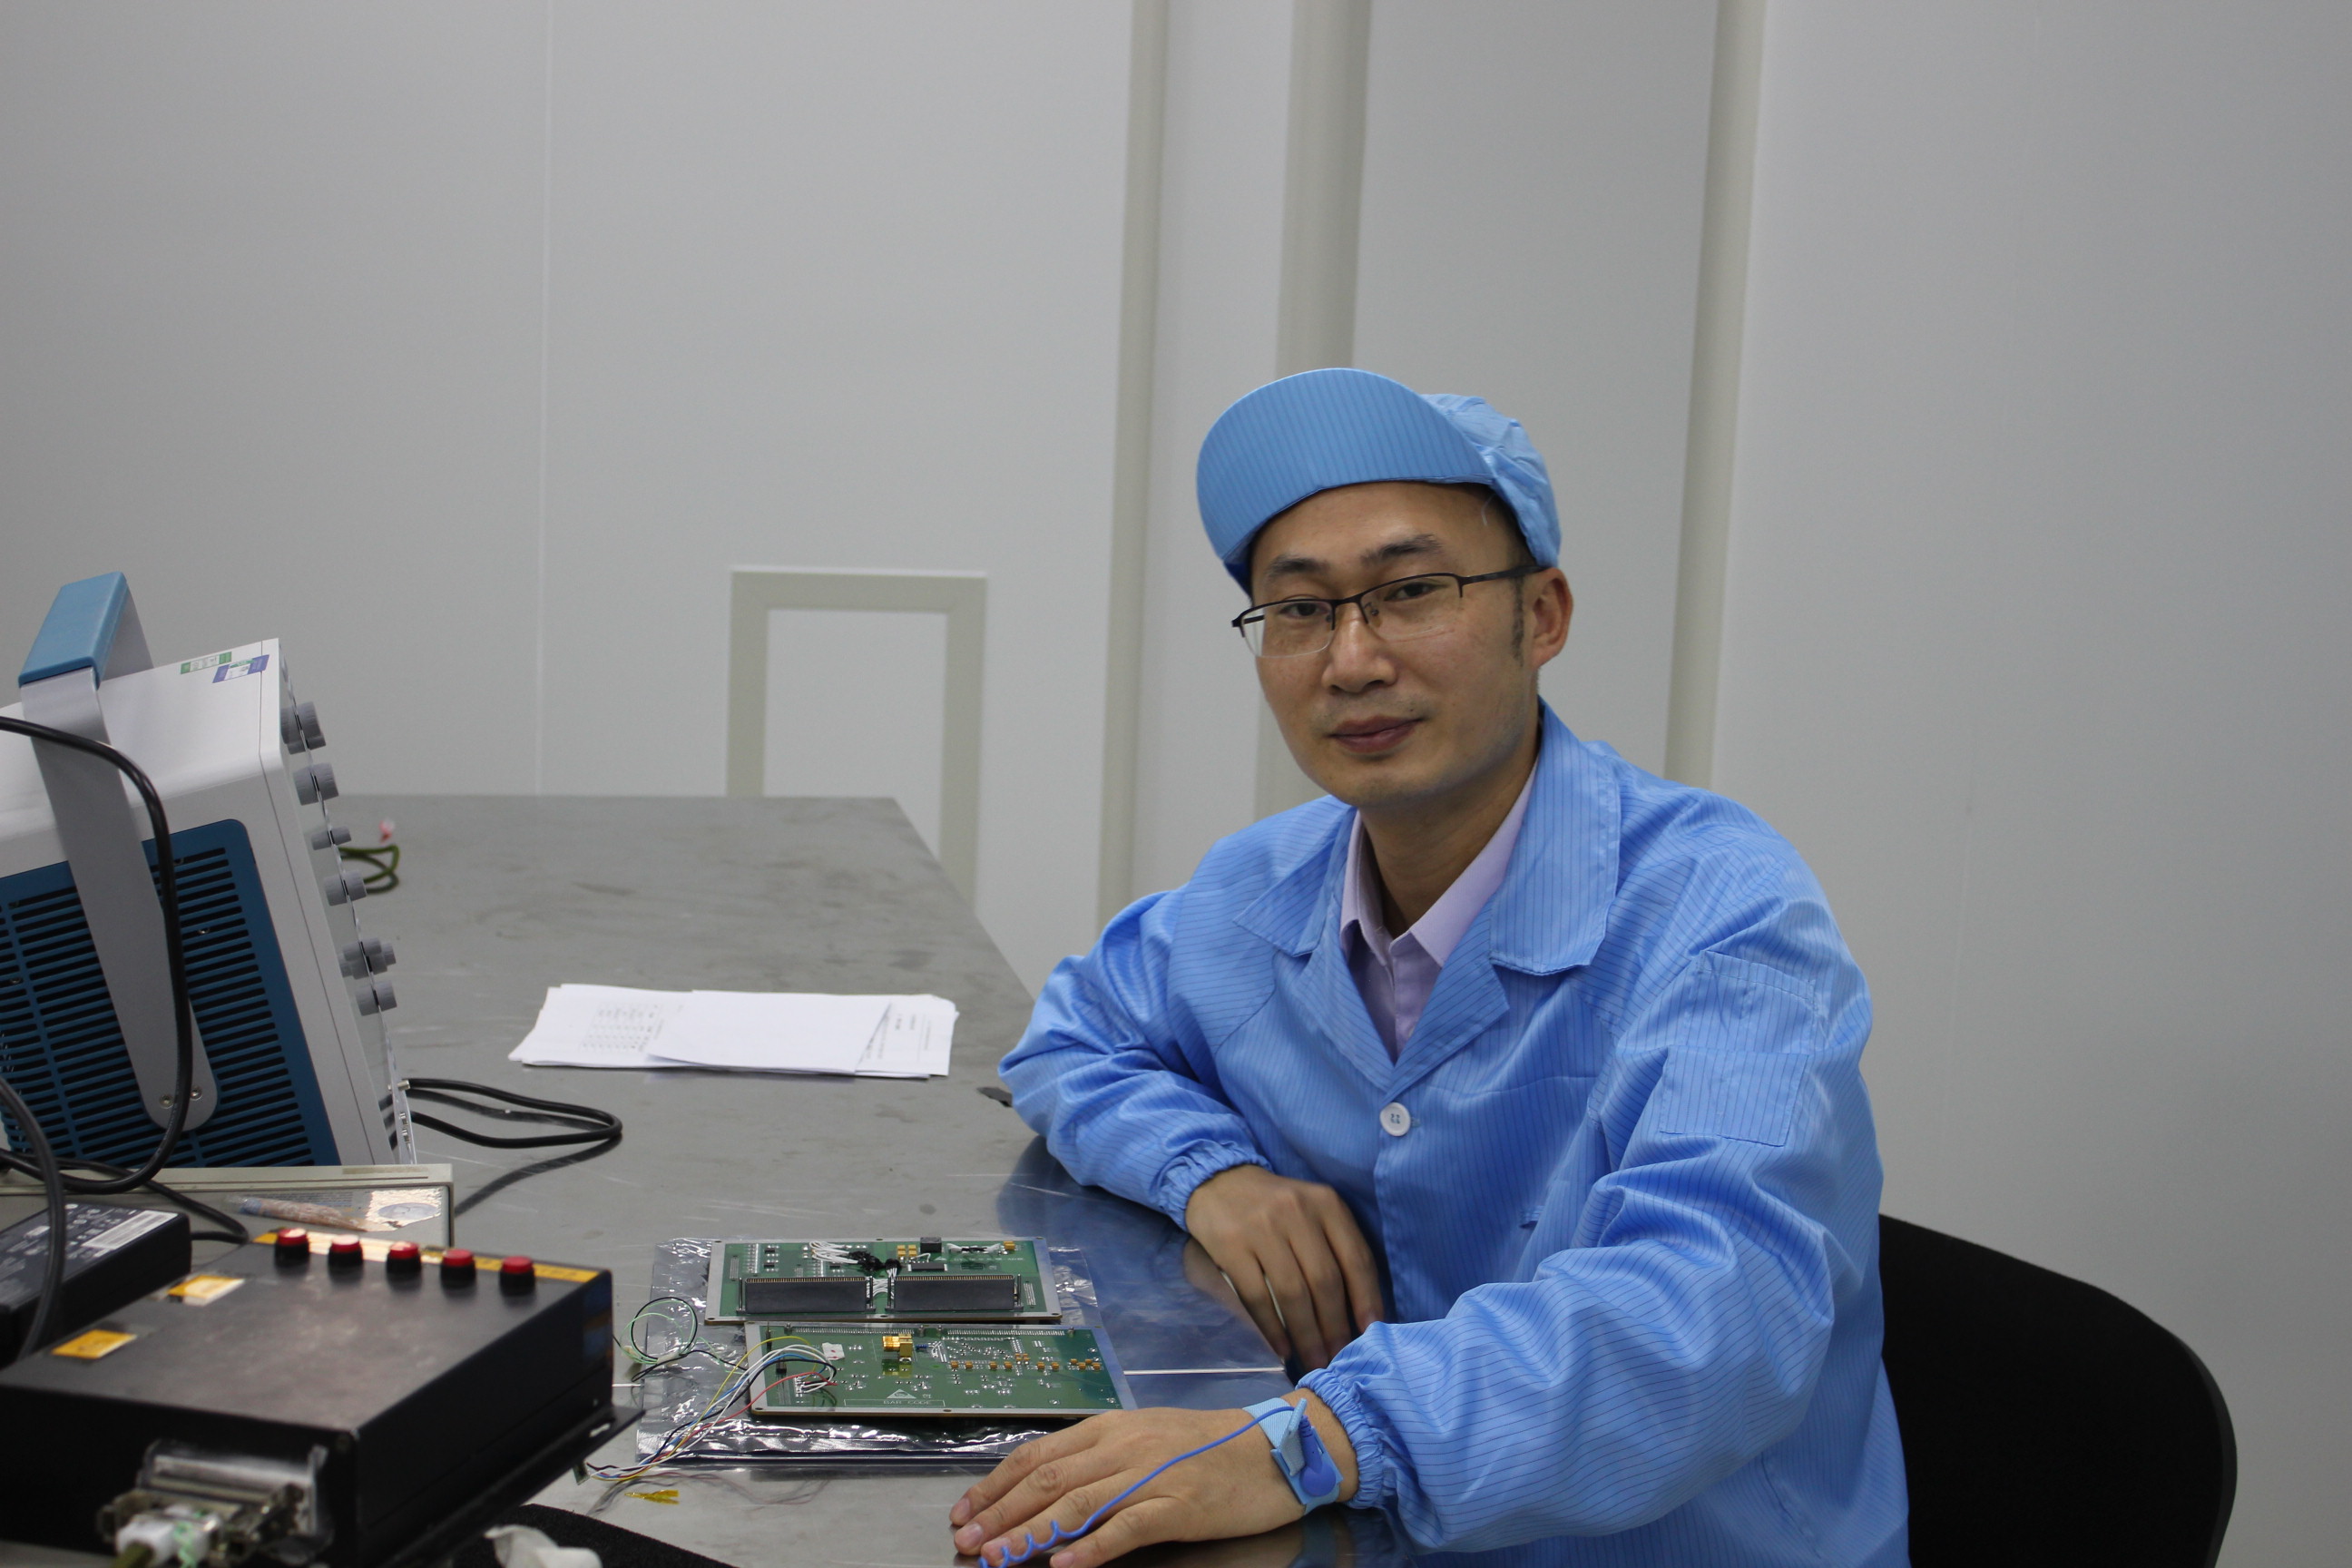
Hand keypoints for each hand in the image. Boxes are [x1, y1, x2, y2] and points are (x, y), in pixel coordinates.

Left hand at [949, 1398, 1356, 1566]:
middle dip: (999, 1514)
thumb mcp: (1146, 1442)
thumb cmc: (1210, 1448)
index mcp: (1111, 1428)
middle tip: (965, 1544)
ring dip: (1031, 1533)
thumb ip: (1099, 1461)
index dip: (995, 1485)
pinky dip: (1093, 1548)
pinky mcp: (1179, 1506)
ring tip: (998, 1558)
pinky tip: (1066, 1566)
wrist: (1277, 1447)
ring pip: (1077, 1504)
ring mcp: (1151, 1475)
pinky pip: (1128, 1528)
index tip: (964, 1513)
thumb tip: (1047, 1488)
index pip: (1038, 1455)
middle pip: (1048, 1481)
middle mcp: (1123, 1447)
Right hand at [1183, 1164, 1381, 1368]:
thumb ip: (1336, 1249)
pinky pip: (1256, 1296)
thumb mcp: (1314, 1212)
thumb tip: (1358, 1312)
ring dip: (1306, 1335)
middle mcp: (1297, 1212)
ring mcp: (1262, 1228)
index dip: (1367, 1300)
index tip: (1370, 1333)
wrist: (1220, 1182)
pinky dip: (1272, 1328)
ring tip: (1314, 1361)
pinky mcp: (1231, 1245)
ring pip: (1292, 1293)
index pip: (1356, 1258)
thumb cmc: (1277, 1206)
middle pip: (1325, 1281)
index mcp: (1327, 1204)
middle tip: (1339, 1358)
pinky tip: (1282, 1348)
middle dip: (1335, 1327)